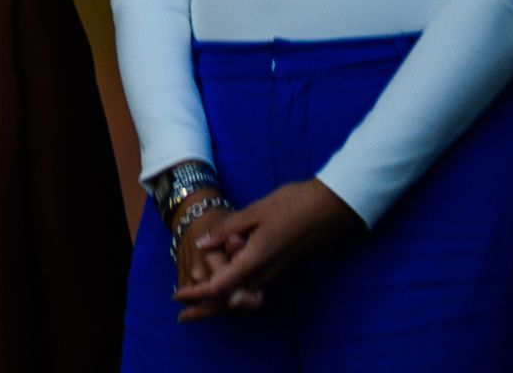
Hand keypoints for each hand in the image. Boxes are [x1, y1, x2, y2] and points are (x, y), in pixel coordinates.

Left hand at [173, 175, 357, 319]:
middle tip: (181, 308)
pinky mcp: (286, 266)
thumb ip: (228, 230)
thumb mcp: (255, 212)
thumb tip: (203, 245)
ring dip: (222, 293)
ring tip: (197, 293)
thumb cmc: (294, 204)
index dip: (198, 293)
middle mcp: (269, 270)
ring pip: (245, 290)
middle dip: (206, 303)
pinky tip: (227, 274)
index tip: (177, 296)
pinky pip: (257, 282)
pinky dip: (238, 283)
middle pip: (232, 295)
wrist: (335, 208)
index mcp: (258, 257)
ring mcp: (280, 270)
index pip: (222, 285)